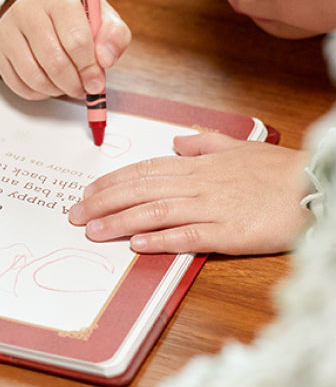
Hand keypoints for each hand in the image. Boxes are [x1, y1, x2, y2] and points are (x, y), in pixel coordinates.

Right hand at [0, 0, 130, 99]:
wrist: (43, 11)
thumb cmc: (76, 18)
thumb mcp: (102, 19)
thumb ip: (114, 36)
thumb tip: (105, 61)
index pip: (76, 39)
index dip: (89, 68)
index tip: (97, 83)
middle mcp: (28, 9)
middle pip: (53, 60)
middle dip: (73, 83)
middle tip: (83, 90)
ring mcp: (8, 30)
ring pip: (34, 76)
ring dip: (55, 90)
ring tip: (67, 86)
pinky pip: (18, 84)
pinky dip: (38, 93)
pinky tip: (49, 84)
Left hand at [68, 132, 311, 254]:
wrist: (316, 186)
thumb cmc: (278, 170)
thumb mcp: (238, 148)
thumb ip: (204, 143)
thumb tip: (176, 141)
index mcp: (197, 165)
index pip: (143, 171)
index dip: (112, 181)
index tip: (87, 191)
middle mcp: (198, 184)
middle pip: (140, 190)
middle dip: (103, 202)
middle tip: (75, 214)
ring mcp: (212, 208)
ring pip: (154, 212)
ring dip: (119, 222)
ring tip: (92, 231)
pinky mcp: (229, 232)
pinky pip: (187, 236)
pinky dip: (159, 239)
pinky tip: (136, 245)